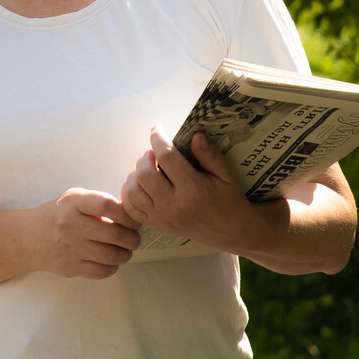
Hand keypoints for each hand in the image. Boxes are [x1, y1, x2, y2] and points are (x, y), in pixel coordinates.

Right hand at [29, 189, 141, 279]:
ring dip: (125, 254)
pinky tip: (111, 261)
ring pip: (111, 255)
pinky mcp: (70, 267)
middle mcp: (70, 225)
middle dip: (132, 238)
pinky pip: (101, 271)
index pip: (106, 205)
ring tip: (126, 250)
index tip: (133, 220)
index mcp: (72, 203)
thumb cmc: (58, 215)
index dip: (126, 214)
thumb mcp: (73, 200)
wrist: (28, 238)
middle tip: (134, 239)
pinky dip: (112, 267)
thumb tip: (130, 216)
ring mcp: (70, 248)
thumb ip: (98, 203)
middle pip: (114, 233)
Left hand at [120, 124, 259, 252]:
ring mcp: (161, 217)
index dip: (158, 138)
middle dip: (146, 156)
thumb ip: (210, 155)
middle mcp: (173, 205)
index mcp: (193, 189)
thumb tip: (194, 135)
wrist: (228, 231)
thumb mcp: (227, 174)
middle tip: (156, 153)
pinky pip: (130, 207)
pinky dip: (130, 191)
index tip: (158, 127)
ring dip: (136, 172)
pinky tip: (142, 183)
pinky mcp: (155, 224)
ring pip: (133, 189)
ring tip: (150, 168)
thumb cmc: (228, 199)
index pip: (166, 157)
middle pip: (144, 173)